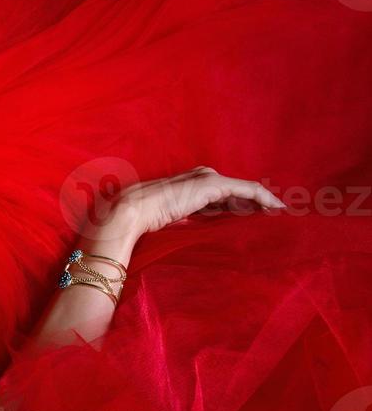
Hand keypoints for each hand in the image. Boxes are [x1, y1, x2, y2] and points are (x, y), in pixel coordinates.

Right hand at [103, 167, 285, 240]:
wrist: (133, 212)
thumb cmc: (143, 222)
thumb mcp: (172, 222)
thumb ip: (188, 221)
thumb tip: (204, 234)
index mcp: (190, 185)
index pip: (222, 196)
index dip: (240, 207)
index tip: (255, 220)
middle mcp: (202, 176)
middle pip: (236, 192)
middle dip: (255, 205)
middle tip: (272, 219)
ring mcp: (208, 178)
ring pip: (244, 190)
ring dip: (263, 203)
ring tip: (278, 215)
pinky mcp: (215, 184)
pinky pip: (249, 190)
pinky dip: (264, 199)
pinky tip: (276, 209)